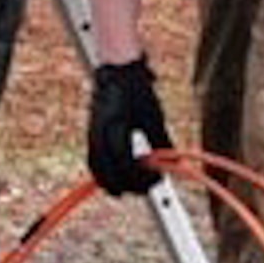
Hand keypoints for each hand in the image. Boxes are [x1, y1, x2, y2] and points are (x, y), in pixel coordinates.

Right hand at [86, 55, 171, 195]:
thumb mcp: (155, 116)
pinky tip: (115, 177)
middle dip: (125, 185)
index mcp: (118, 125)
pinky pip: (92, 159)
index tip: (156, 181)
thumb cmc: (137, 91)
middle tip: (142, 189)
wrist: (117, 71)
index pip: (125, 162)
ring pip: (95, 167)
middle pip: (107, 170)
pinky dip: (102, 172)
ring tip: (125, 190)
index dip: (140, 177)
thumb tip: (173, 164)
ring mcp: (92, 133)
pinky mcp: (90, 134)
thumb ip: (162, 141)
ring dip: (110, 182)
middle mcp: (101, 131)